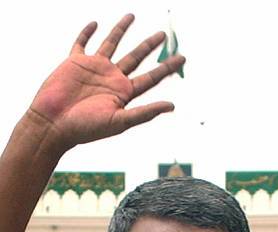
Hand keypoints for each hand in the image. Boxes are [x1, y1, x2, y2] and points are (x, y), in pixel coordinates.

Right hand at [27, 14, 184, 150]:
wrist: (54, 124)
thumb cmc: (85, 128)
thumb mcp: (119, 121)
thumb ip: (145, 113)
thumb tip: (172, 106)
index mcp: (124, 93)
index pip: (151, 77)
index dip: (167, 67)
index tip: (182, 58)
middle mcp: (112, 79)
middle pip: (136, 57)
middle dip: (149, 46)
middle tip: (162, 35)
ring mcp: (94, 69)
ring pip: (112, 44)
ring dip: (121, 30)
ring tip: (131, 16)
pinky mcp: (75, 62)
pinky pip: (82, 43)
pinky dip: (87, 33)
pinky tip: (94, 24)